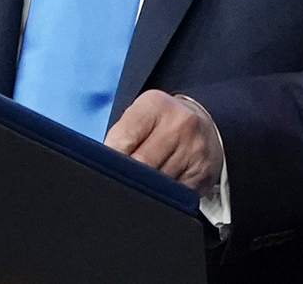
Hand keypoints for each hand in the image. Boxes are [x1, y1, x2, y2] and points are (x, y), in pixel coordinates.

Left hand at [104, 90, 223, 192]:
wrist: (204, 127)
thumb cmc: (161, 124)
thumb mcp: (141, 117)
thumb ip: (121, 136)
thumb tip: (99, 165)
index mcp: (156, 104)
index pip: (123, 139)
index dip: (108, 159)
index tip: (103, 169)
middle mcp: (180, 122)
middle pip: (141, 164)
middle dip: (126, 176)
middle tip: (120, 180)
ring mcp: (194, 148)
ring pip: (158, 184)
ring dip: (146, 189)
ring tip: (143, 182)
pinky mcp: (202, 172)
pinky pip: (175, 195)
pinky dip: (164, 197)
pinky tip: (163, 188)